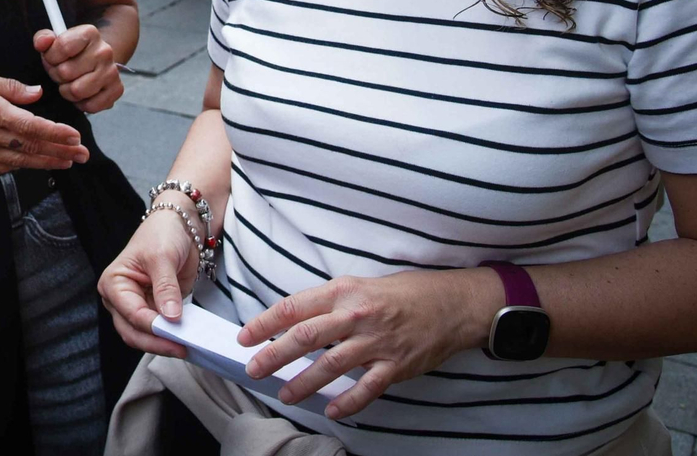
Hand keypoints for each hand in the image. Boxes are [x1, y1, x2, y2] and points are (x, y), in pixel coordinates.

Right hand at [0, 70, 89, 173]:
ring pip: (21, 161)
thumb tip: (36, 94)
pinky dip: (24, 166)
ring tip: (68, 162)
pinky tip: (37, 164)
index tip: (74, 135)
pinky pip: (4, 167)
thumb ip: (9, 87)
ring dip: (47, 162)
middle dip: (61, 151)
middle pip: (32, 147)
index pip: (31, 126)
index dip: (55, 133)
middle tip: (83, 154)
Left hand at [33, 25, 122, 112]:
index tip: (54, 58)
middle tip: (63, 72)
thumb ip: (43, 39)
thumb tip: (42, 42)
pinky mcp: (116, 90)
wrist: (96, 62)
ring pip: (76, 91)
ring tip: (71, 82)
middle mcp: (104, 51)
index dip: (51, 57)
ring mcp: (112, 71)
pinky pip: (90, 105)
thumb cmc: (72, 53)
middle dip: (58, 75)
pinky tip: (82, 92)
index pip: (62, 47)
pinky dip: (82, 103)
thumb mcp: (54, 41)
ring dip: (68, 90)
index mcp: (89, 33)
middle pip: (65, 72)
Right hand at [98, 199, 199, 358]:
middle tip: (182, 347)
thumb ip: (165, 288)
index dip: (153, 327)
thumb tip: (170, 317)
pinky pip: (160, 331)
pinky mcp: (154, 310)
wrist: (179, 226)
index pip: (132, 314)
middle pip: (133, 332)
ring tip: (187, 345)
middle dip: (157, 342)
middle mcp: (120, 299)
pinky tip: (187, 339)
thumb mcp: (163, 257)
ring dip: (164, 343)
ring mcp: (136, 306)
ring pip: (144, 336)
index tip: (175, 334)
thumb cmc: (162, 234)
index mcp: (114, 283)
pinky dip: (172, 337)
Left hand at [236, 269, 496, 418]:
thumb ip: (328, 303)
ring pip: (331, 365)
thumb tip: (293, 321)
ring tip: (283, 394)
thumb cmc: (402, 293)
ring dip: (303, 382)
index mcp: (343, 292)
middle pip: (306, 337)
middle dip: (274, 355)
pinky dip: (348, 402)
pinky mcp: (396, 365)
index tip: (245, 337)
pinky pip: (367, 388)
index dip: (265, 323)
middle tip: (253, 369)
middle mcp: (356, 316)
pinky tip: (331, 411)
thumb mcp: (359, 286)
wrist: (451, 305)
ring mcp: (377, 342)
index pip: (294, 308)